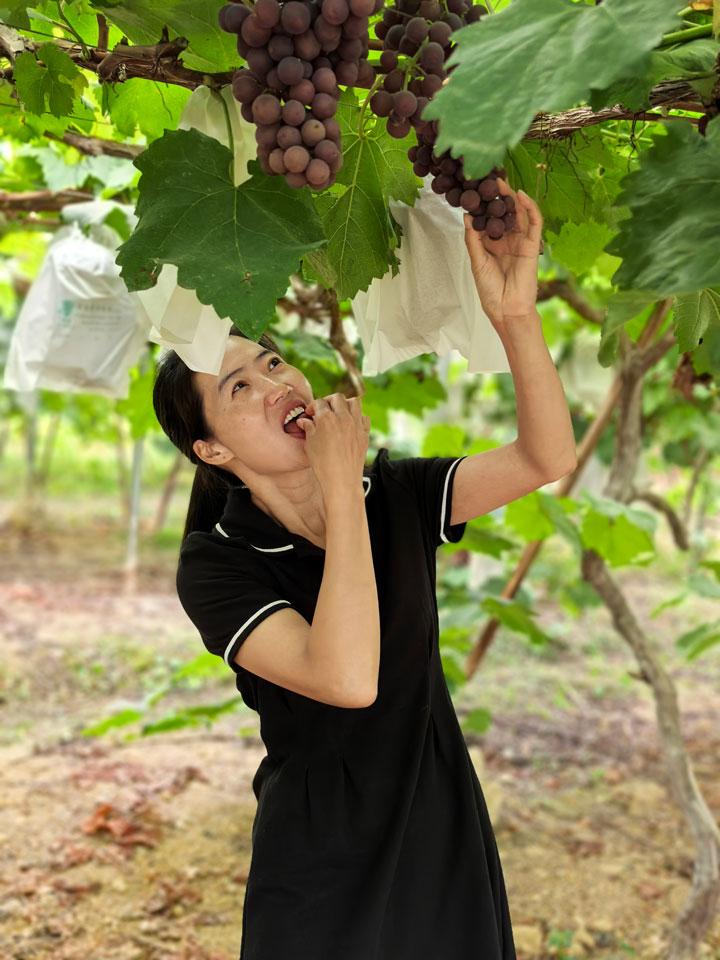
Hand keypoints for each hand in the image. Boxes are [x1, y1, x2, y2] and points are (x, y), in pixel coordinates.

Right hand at [296, 394, 369, 496]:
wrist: (342, 479)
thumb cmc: (323, 464)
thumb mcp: (310, 445)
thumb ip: (308, 428)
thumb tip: (304, 421)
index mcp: (326, 419)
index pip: (319, 403)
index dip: (313, 407)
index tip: (310, 414)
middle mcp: (343, 418)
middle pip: (337, 398)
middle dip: (328, 401)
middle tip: (324, 410)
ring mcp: (356, 425)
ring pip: (355, 402)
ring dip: (345, 404)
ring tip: (339, 412)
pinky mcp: (365, 433)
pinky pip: (364, 417)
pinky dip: (358, 416)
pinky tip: (351, 423)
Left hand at [463, 177, 543, 326]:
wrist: (506, 309)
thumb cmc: (491, 291)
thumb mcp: (477, 262)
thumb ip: (473, 239)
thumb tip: (467, 217)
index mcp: (492, 246)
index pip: (489, 220)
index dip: (483, 205)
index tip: (473, 189)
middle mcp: (507, 241)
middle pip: (504, 213)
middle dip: (497, 197)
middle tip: (487, 178)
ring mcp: (521, 243)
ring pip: (518, 214)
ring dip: (511, 198)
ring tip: (501, 182)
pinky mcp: (533, 246)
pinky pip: (534, 223)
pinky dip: (530, 208)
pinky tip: (521, 195)